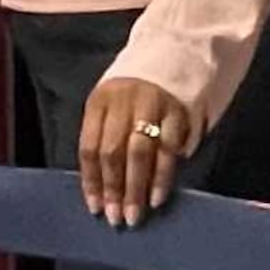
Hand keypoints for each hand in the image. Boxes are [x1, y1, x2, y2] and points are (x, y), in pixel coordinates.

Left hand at [79, 76, 199, 228]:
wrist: (174, 52)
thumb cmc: (135, 91)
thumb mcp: (111, 105)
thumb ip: (105, 137)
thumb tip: (102, 186)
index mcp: (100, 102)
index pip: (90, 147)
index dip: (92, 181)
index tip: (96, 208)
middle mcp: (124, 102)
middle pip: (113, 152)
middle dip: (114, 189)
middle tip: (118, 218)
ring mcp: (152, 105)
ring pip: (140, 152)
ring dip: (137, 188)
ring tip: (136, 214)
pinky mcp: (178, 111)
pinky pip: (169, 148)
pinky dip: (163, 175)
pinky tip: (158, 196)